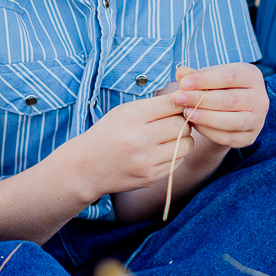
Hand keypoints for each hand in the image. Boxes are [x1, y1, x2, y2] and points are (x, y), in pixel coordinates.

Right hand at [70, 95, 192, 196]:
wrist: (87, 167)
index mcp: (132, 118)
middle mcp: (139, 140)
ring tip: (171, 136)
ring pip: (186, 145)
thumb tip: (188, 98)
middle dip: (183, 121)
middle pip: (182, 125)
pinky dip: (175, 154)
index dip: (181, 102)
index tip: (181, 102)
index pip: (172, 104)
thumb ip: (156, 105)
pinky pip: (178, 161)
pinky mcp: (151, 177)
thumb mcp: (125, 111)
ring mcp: (146, 162)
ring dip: (183, 139)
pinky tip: (162, 150)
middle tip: (174, 120)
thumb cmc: (109, 133)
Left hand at [170, 63, 267, 149]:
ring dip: (206, 117)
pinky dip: (209, 131)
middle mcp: (260, 98)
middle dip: (201, 100)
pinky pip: (228, 137)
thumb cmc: (220, 87)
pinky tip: (194, 124)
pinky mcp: (250, 137)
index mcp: (252, 76)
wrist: (234, 110)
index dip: (205, 80)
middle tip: (179, 99)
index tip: (183, 83)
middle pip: (230, 100)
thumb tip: (180, 72)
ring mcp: (257, 120)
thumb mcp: (209, 77)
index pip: (229, 77)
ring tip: (186, 113)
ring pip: (233, 121)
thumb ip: (195, 75)